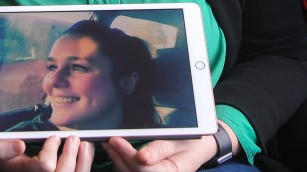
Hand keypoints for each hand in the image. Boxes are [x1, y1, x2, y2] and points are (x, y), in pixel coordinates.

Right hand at [0, 134, 93, 171]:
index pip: (44, 167)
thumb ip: (3, 148)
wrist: (5, 165)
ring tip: (84, 145)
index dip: (51, 152)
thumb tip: (20, 145)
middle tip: (73, 138)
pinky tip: (86, 152)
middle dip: (70, 156)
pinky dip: (84, 165)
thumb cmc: (1, 155)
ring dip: (82, 162)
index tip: (53, 138)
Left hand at [102, 135, 216, 171]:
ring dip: (117, 160)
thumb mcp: (178, 141)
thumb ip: (159, 149)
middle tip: (106, 139)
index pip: (142, 167)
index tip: (114, 139)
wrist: (200, 146)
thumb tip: (141, 157)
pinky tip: (115, 152)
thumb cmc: (190, 141)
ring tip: (107, 143)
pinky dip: (122, 163)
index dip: (126, 154)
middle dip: (118, 156)